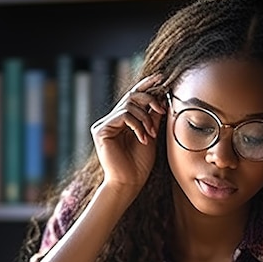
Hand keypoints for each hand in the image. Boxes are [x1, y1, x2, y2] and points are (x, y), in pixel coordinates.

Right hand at [90, 73, 165, 190]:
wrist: (129, 183)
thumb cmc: (139, 164)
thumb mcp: (151, 135)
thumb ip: (152, 117)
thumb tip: (160, 97)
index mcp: (122, 121)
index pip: (133, 97)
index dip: (146, 85)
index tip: (161, 78)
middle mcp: (111, 120)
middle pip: (131, 96)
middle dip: (149, 100)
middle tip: (161, 110)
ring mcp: (104, 125)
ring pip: (128, 105)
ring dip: (145, 118)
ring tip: (151, 134)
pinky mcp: (100, 131)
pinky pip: (123, 115)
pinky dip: (137, 125)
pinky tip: (143, 139)